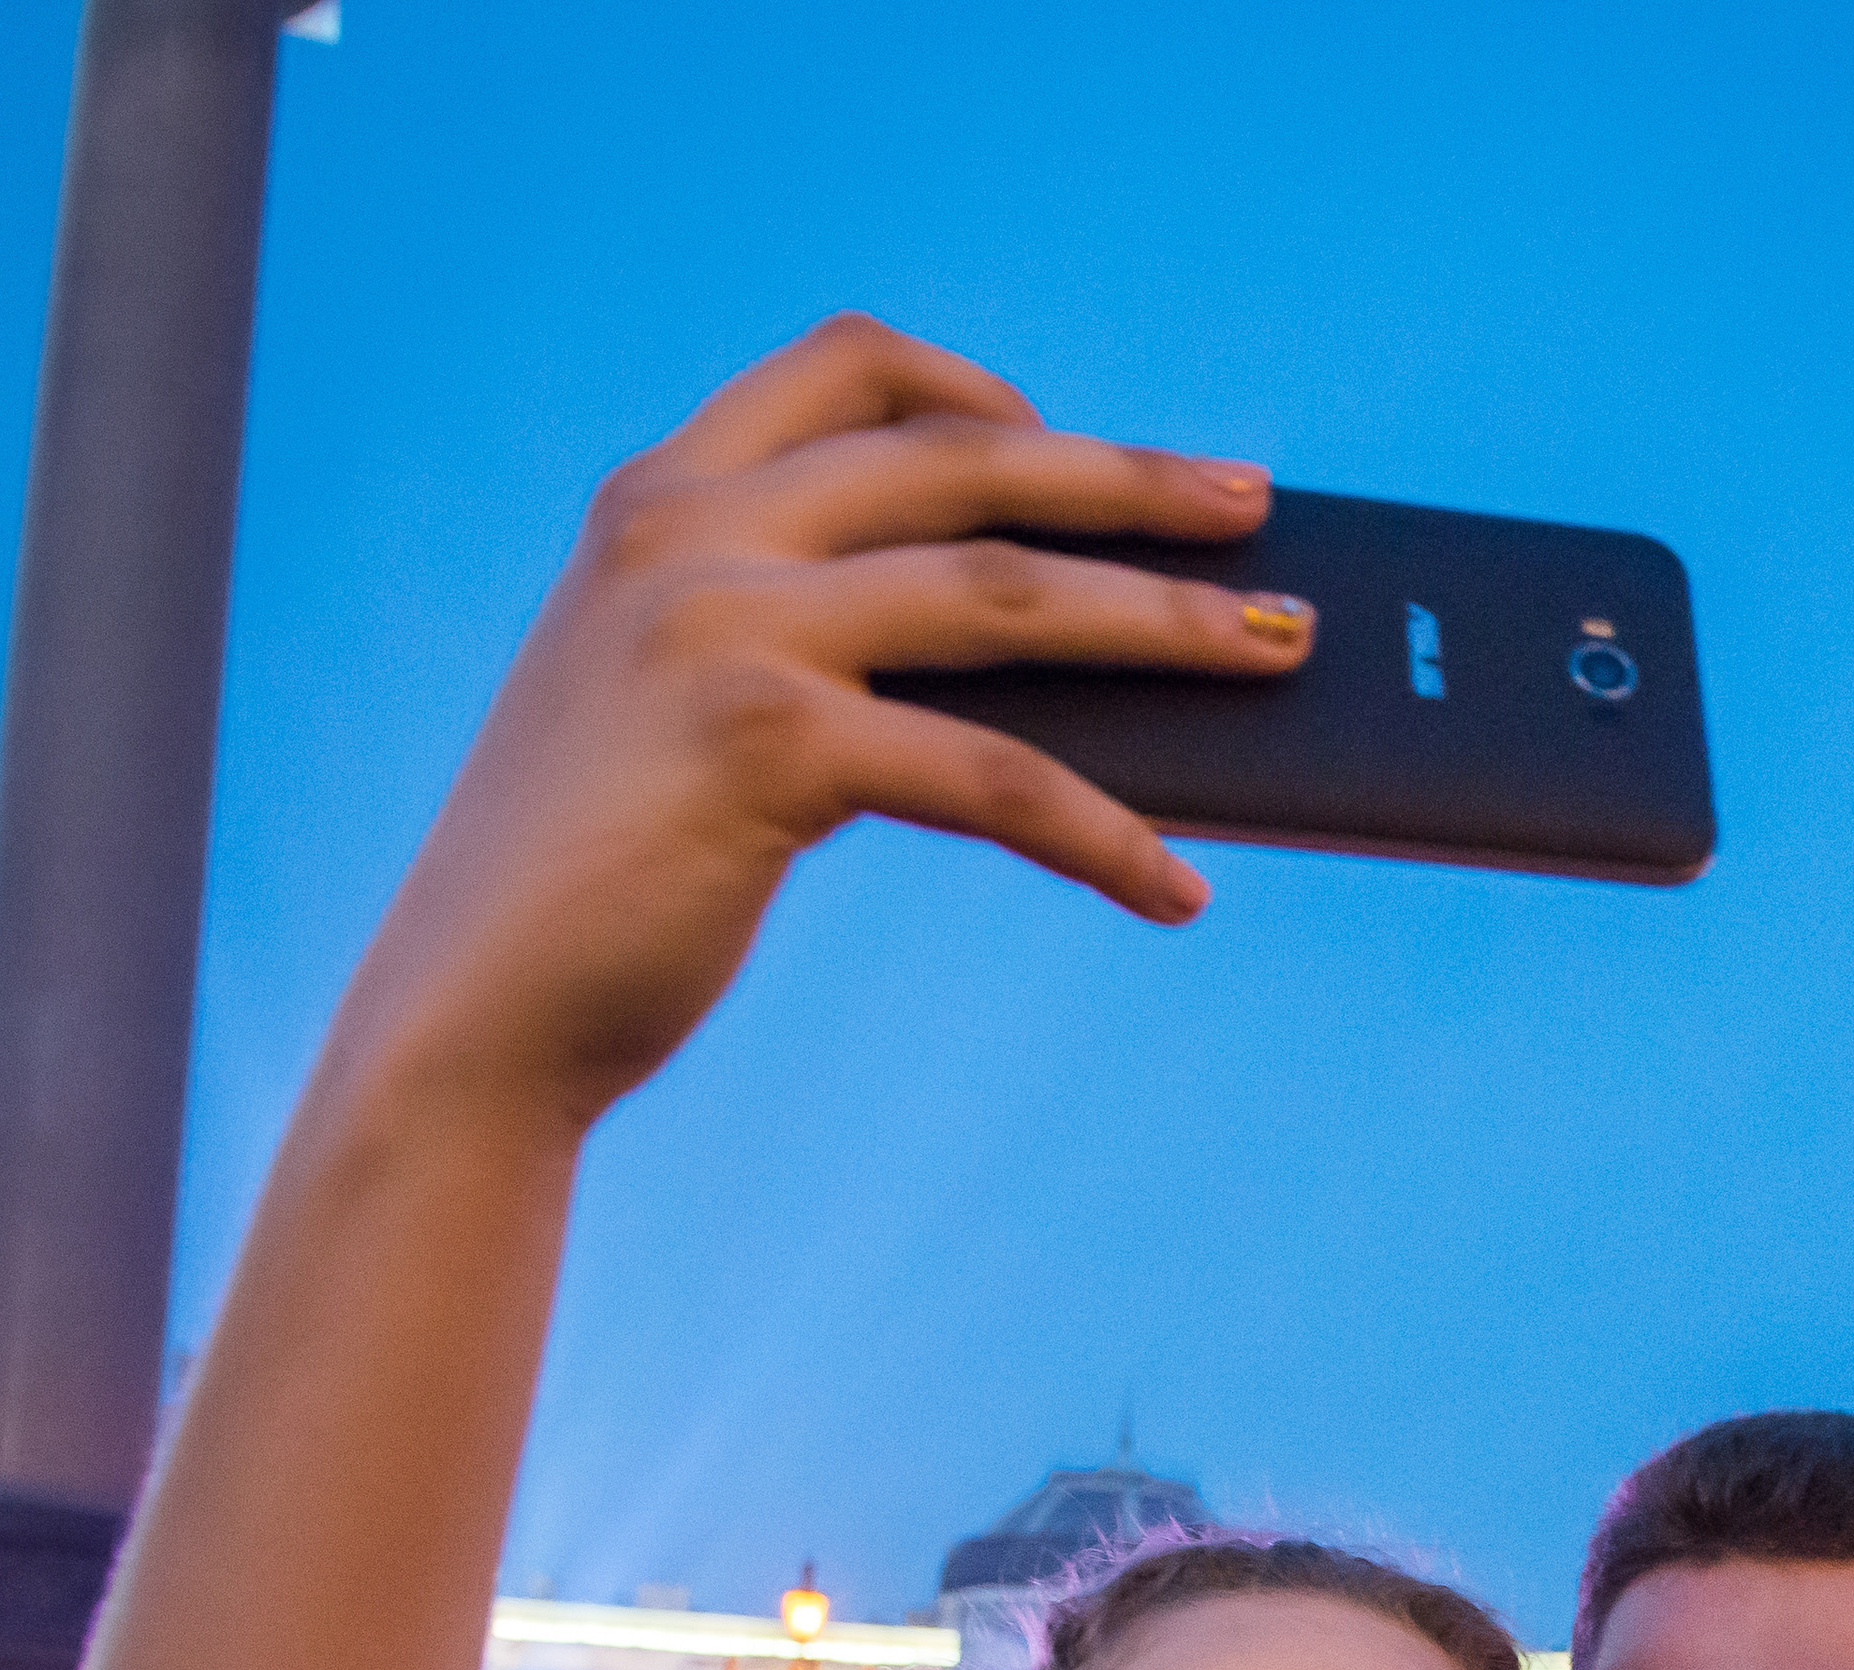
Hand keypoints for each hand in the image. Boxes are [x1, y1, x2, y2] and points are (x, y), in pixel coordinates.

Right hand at [348, 312, 1313, 1126]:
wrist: (475, 1014)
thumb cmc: (597, 883)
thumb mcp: (679, 712)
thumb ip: (793, 640)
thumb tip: (1022, 660)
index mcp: (659, 500)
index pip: (846, 370)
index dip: (979, 387)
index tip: (1071, 436)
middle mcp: (687, 532)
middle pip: (965, 459)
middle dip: (1131, 480)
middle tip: (1255, 508)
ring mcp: (723, 630)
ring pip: (1004, 596)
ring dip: (1166, 622)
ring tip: (1278, 653)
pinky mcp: (768, 749)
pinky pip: (992, 774)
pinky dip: (1104, 833)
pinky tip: (1176, 888)